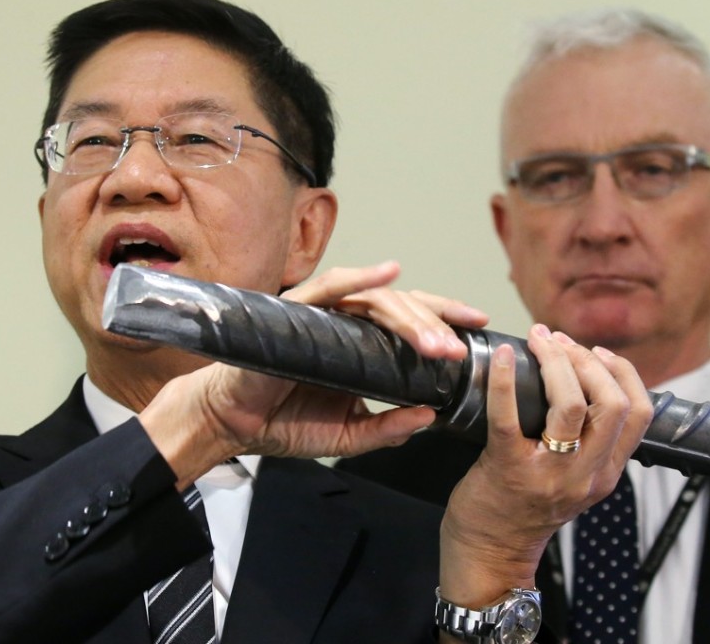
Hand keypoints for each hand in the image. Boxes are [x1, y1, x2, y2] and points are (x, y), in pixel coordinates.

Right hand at [140, 262, 488, 487]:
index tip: (478, 328)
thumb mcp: (345, 436)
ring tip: (436, 343)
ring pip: (376, 300)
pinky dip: (359, 278)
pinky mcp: (295, 314)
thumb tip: (429, 417)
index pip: (410, 323)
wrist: (231, 425)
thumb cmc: (281, 420)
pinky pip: (330, 288)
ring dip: (410, 318)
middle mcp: (346, 324)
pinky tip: (388, 273)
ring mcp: (322, 315)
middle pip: (402, 308)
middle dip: (435, 325)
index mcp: (361, 346)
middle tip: (459, 351)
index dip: (444, 320)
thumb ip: (385, 429)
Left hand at [438, 324, 651, 607]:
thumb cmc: (524, 507)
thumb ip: (589, 443)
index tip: (597, 351)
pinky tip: (503, 357)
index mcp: (606, 474)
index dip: (623, 372)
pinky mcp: (508, 467)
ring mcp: (549, 473)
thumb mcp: (574, 480)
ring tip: (538, 341)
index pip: (639, 413)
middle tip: (559, 341)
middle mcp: (586, 475)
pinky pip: (509, 415)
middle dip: (586, 360)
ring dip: (556, 362)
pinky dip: (505, 379)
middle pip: (611, 403)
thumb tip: (585, 379)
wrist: (490, 551)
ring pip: (572, 405)